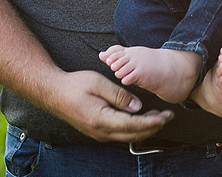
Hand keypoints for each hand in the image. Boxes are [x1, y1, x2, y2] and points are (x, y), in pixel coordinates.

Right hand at [47, 70, 173, 142]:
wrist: (53, 92)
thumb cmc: (75, 85)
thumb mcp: (98, 83)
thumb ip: (119, 95)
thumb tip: (138, 106)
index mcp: (101, 119)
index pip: (133, 125)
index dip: (153, 122)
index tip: (166, 115)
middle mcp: (100, 132)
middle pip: (133, 135)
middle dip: (154, 127)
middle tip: (168, 116)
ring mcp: (98, 134)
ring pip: (127, 137)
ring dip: (145, 128)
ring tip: (158, 117)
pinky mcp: (97, 131)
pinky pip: (120, 134)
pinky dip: (134, 129)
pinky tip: (141, 119)